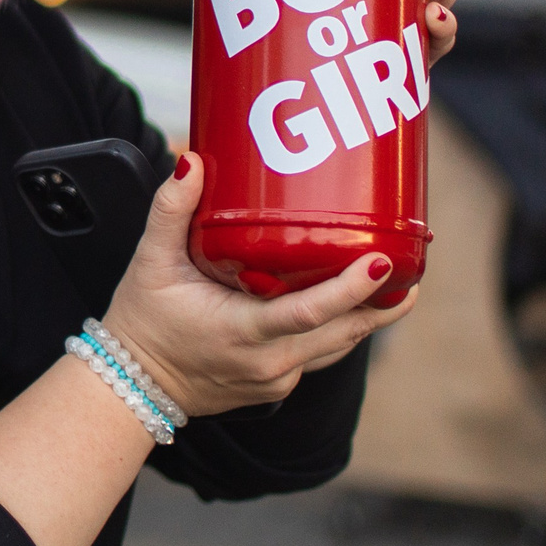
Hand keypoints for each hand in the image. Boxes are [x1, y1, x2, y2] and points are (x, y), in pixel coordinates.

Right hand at [97, 153, 415, 418]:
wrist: (133, 385)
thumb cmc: (142, 321)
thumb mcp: (150, 262)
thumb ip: (172, 210)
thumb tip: (195, 160)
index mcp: (240, 331)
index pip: (308, 313)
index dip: (351, 289)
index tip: (382, 262)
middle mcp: (267, 362)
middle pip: (342, 332)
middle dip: (382, 303)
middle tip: (413, 267)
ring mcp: (276, 378)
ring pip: (337, 346)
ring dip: (370, 318)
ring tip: (401, 284)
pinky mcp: (278, 385)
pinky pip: (318, 354)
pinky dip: (339, 329)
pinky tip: (356, 304)